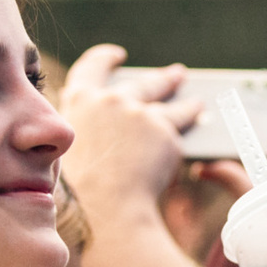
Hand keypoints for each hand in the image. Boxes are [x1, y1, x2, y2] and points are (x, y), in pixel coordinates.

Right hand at [56, 45, 204, 266]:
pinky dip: (191, 119)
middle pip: (141, 84)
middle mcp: (110, 99)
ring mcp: (139, 113)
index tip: (116, 56)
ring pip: (166, 100)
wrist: (103, 211)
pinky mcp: (163, 131)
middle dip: (161, 79)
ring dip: (182, 97)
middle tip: (176, 74)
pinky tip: (199, 117)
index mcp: (79, 101)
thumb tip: (104, 135)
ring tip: (197, 99)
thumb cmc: (79, 193)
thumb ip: (86, 133)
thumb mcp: (66, 153)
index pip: (91, 68)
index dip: (104, 59)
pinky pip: (181, 123)